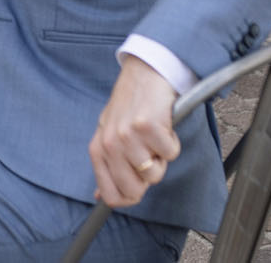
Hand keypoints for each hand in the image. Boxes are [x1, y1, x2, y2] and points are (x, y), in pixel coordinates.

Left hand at [89, 55, 182, 208]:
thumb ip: (107, 165)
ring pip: (155, 174)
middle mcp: (109, 144)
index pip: (111, 196)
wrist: (145, 72)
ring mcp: (128, 136)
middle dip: (148, 177)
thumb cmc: (130, 105)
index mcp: (98, 149)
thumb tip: (99, 197)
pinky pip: (171, 153)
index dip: (130, 196)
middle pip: (134, 190)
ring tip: (154, 135)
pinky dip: (172, 141)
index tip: (139, 183)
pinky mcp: (148, 127)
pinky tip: (162, 124)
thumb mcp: (110, 134)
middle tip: (148, 152)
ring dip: (161, 157)